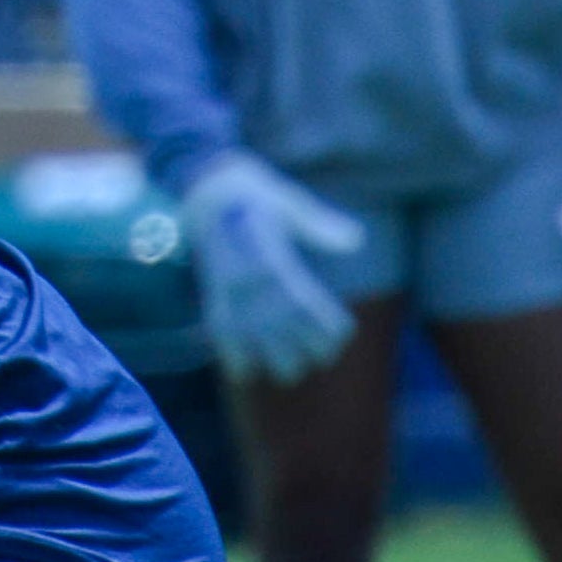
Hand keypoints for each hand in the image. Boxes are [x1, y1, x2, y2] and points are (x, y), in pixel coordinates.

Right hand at [179, 150, 368, 384]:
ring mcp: (225, 285)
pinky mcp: (210, 290)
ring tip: (291, 372)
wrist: (205, 189)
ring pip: (248, 331)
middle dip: (301, 345)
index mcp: (269, 252)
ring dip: (270, 355)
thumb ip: (320, 225)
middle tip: (323, 358)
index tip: (343, 333)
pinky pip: (217, 327)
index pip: (300, 296)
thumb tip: (357, 240)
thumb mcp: (288, 202)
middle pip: (276, 321)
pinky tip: (243, 372)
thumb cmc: (254, 195)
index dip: (322, 321)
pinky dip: (228, 351)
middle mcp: (245, 274)